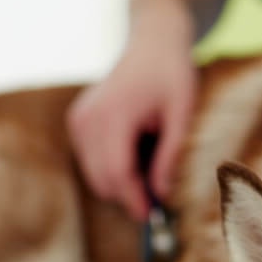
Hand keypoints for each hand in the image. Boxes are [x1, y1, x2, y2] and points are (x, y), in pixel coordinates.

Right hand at [67, 38, 195, 220]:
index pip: (117, 171)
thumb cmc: (174, 76)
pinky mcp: (79, 121)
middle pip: (103, 177)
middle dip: (129, 195)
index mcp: (114, 114)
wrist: (152, 44)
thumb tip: (163, 194)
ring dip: (122, 182)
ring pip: (95, 172)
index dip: (134, 199)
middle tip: (160, 203)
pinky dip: (114, 167)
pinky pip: (92, 160)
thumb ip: (172, 154)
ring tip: (154, 166)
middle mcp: (88, 118)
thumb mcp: (183, 114)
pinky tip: (140, 152)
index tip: (152, 217)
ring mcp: (79, 119)